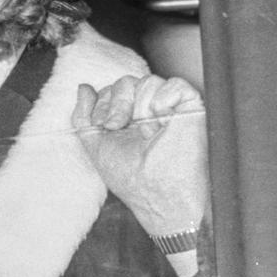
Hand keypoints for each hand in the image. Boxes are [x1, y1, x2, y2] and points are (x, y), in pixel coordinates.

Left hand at [76, 74, 207, 239]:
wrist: (158, 195)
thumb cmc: (130, 178)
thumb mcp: (96, 146)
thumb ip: (84, 117)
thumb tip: (83, 87)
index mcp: (128, 117)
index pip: (112, 90)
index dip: (103, 103)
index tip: (105, 126)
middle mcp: (149, 109)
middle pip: (127, 82)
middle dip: (116, 103)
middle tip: (119, 127)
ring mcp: (171, 107)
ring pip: (148, 81)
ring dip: (139, 108)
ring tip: (146, 132)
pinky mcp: (192, 107)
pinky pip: (175, 84)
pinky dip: (163, 101)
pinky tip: (163, 123)